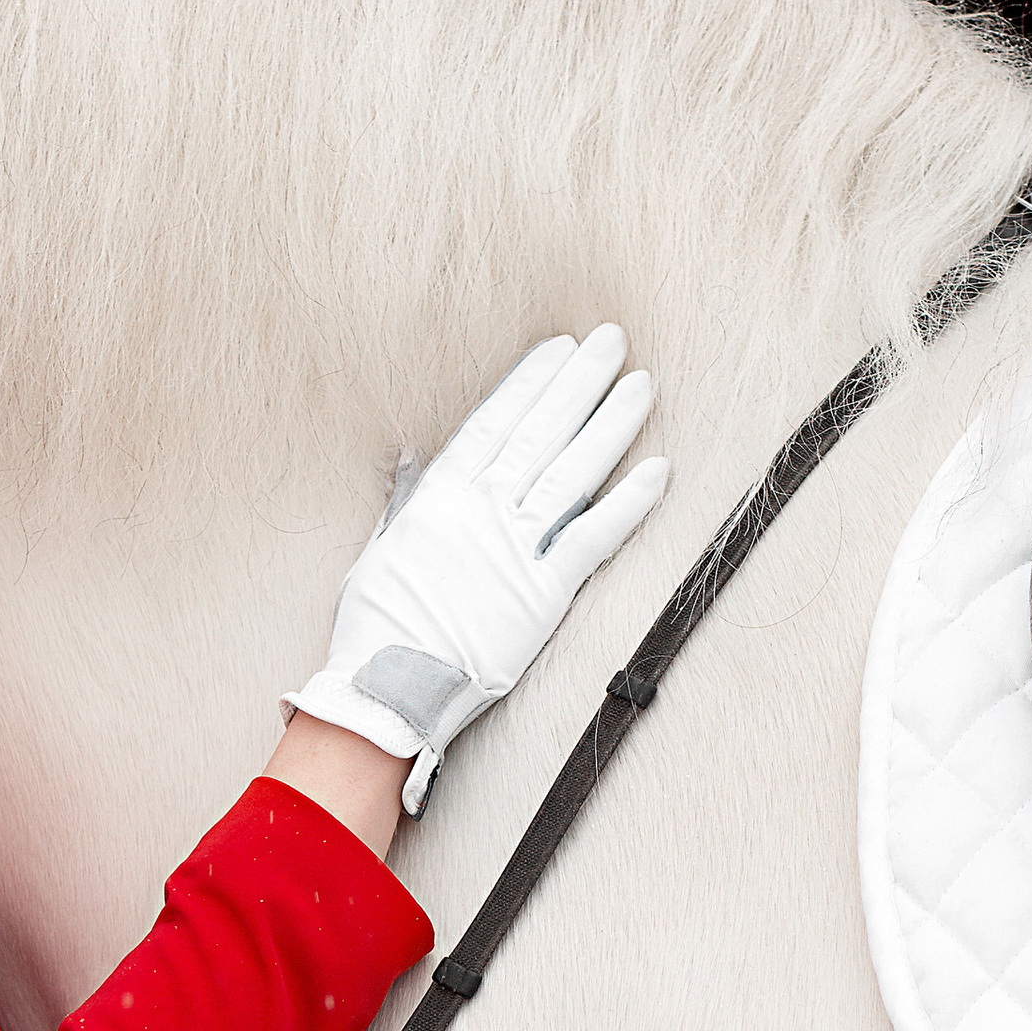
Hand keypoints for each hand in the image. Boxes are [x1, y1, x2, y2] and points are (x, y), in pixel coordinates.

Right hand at [283, 327, 666, 811]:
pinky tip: (657, 470)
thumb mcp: (378, 554)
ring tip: (642, 385)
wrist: (386, 689)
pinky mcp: (544, 595)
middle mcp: (480, 513)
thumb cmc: (374, 629)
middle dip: (578, 382)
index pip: (493, 424)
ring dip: (611, 425)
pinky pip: (593, 540)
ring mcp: (515, 551)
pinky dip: (627, 504)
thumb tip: (415, 462)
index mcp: (437, 499)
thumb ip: (405, 505)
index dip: (529, 382)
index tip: (558, 349)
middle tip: (612, 340)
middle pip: (540, 433)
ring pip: (573, 473)